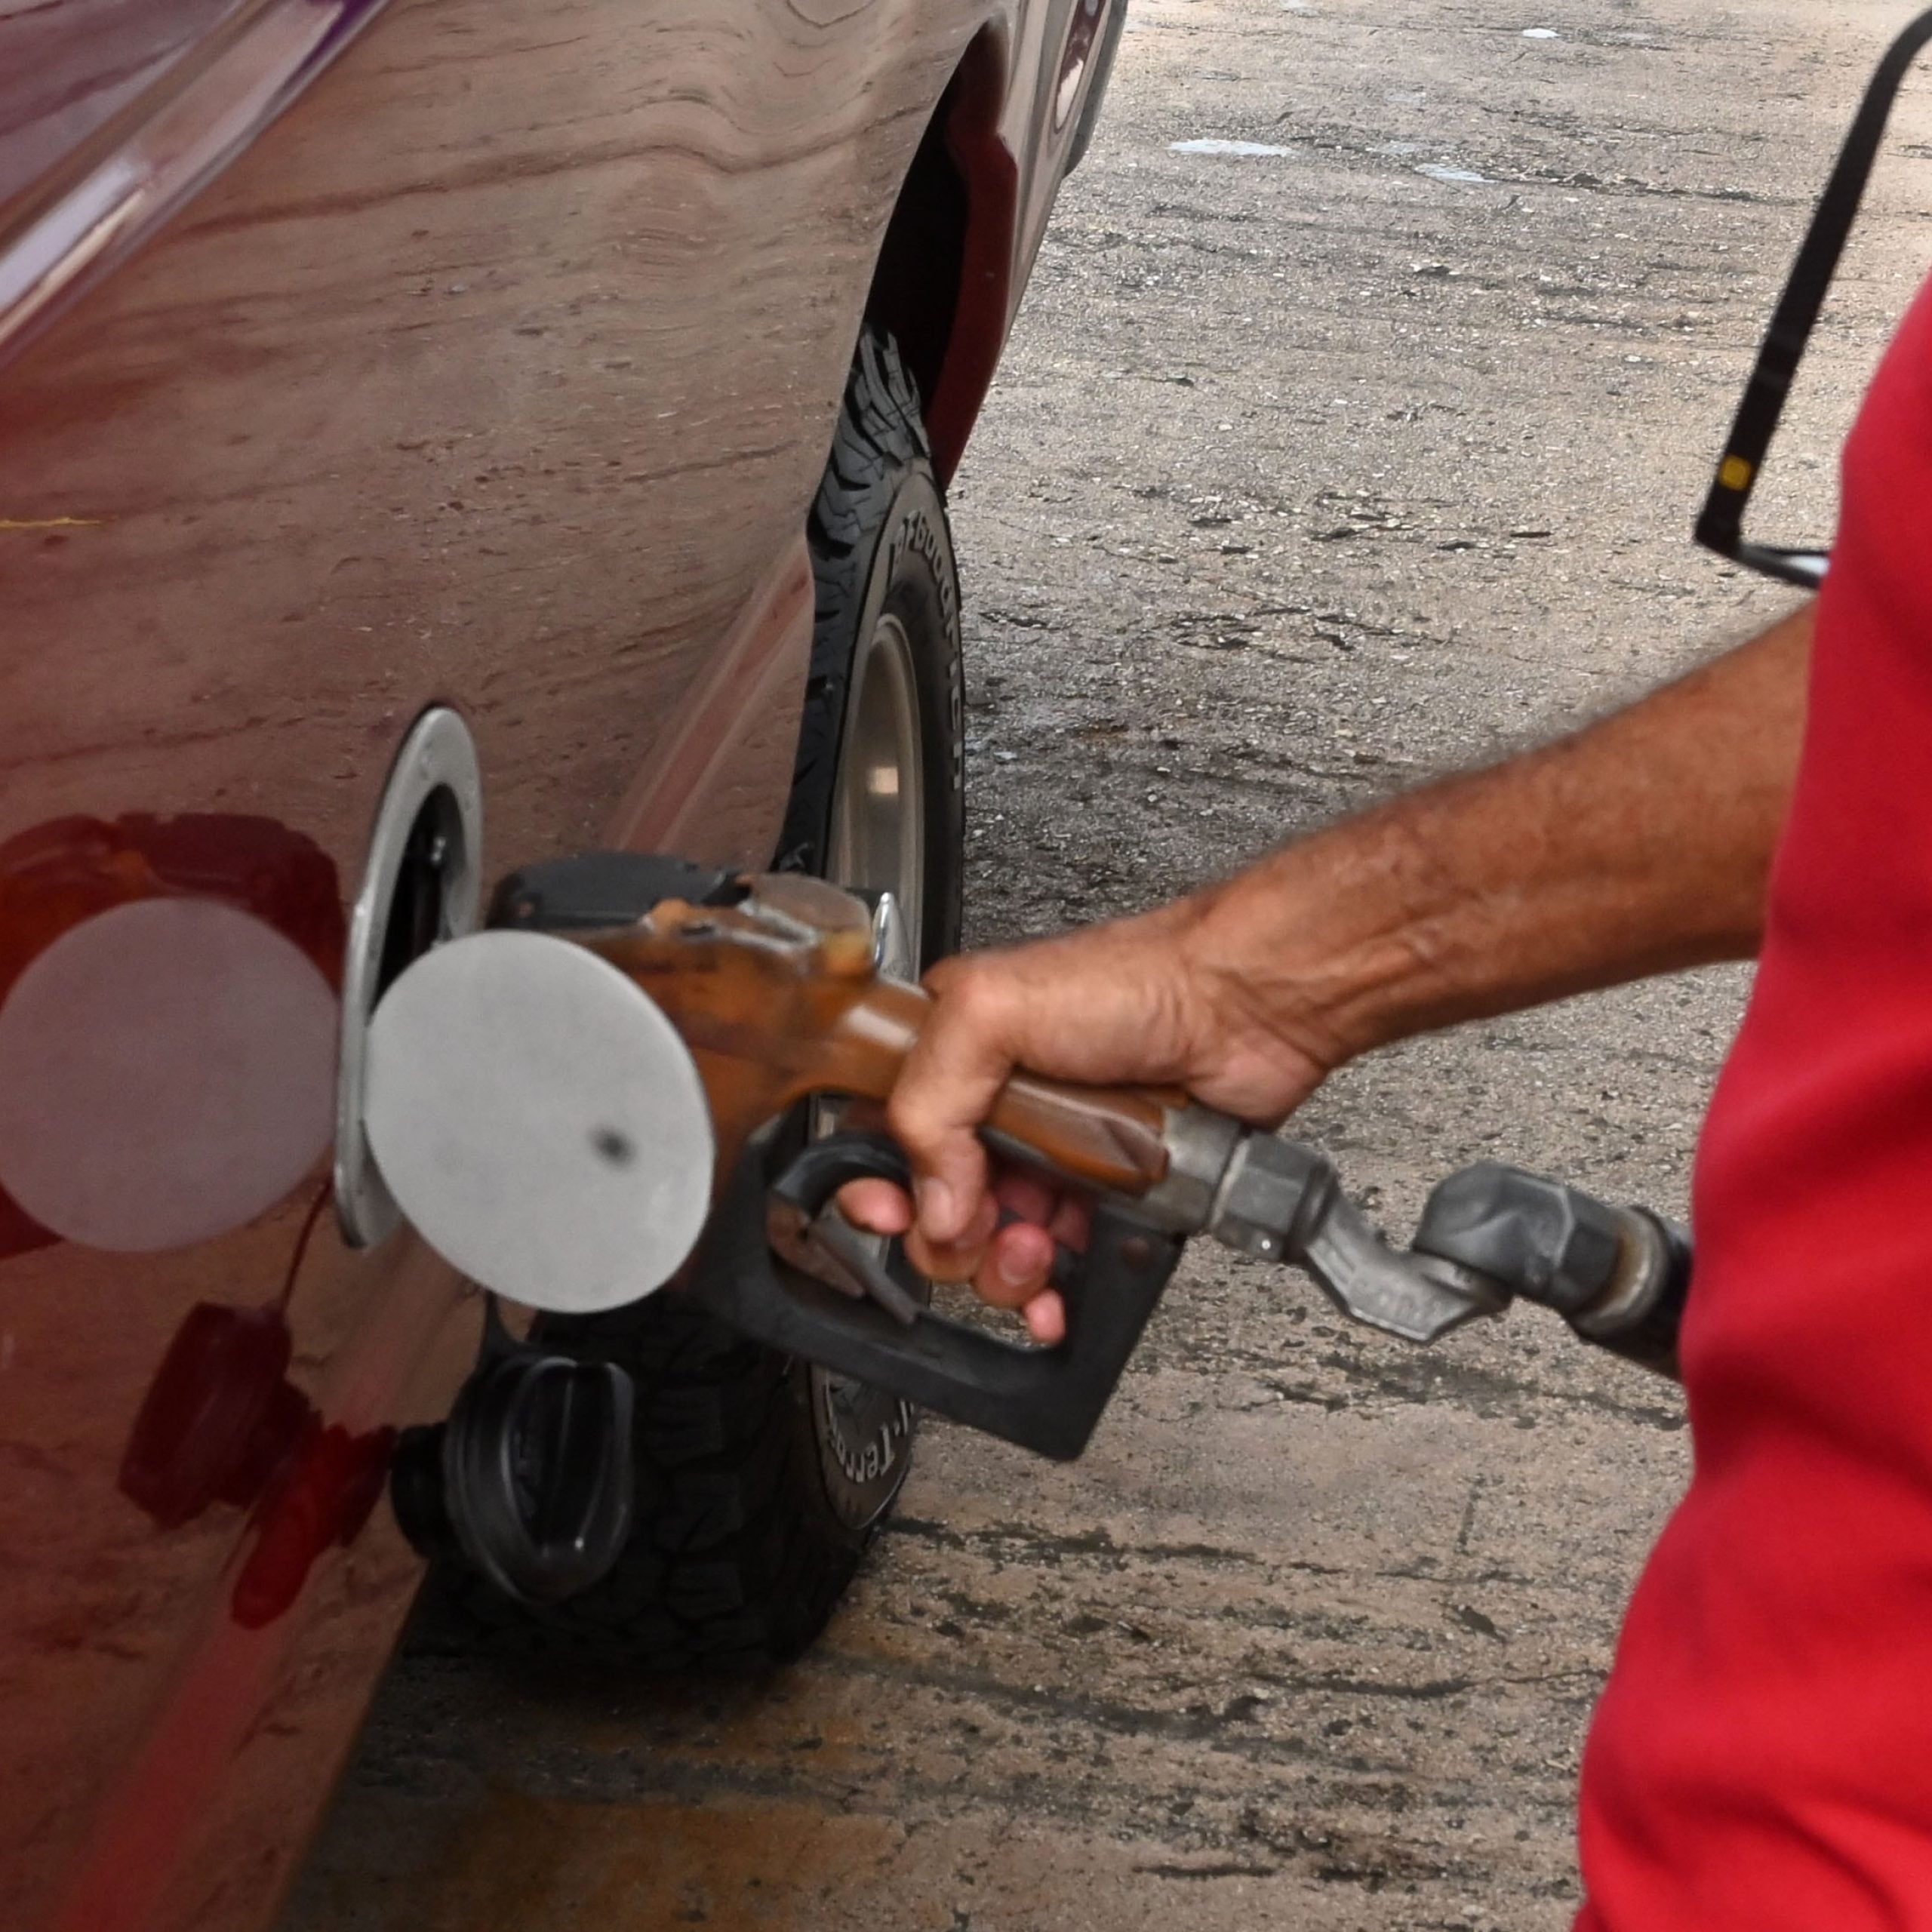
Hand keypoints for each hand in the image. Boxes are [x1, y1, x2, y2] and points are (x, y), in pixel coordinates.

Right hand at [841, 890, 1335, 1340]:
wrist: (1245, 1009)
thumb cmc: (1139, 980)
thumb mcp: (993, 1010)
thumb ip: (929, 1095)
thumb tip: (928, 1196)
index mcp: (954, 1055)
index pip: (881, 1137)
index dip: (878, 1183)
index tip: (891, 1209)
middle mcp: (999, 1106)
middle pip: (935, 1207)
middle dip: (949, 1238)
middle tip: (979, 1226)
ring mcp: (1054, 1153)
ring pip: (996, 1245)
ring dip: (1004, 1268)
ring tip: (1038, 1245)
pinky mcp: (1110, 1191)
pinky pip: (1066, 1264)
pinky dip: (1052, 1295)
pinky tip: (1056, 1299)